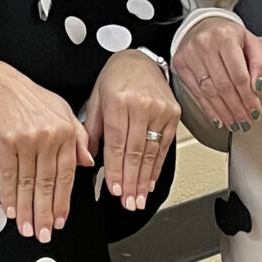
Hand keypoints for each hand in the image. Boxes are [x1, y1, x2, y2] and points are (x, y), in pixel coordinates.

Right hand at [0, 58, 93, 243]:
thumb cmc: (27, 96)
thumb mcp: (62, 110)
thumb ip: (78, 137)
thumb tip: (88, 162)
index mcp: (66, 131)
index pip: (67, 175)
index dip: (63, 202)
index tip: (60, 219)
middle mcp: (49, 135)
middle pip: (47, 184)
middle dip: (45, 213)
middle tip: (45, 233)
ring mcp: (27, 139)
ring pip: (28, 183)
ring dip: (27, 210)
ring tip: (27, 227)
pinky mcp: (5, 141)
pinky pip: (8, 175)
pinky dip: (8, 195)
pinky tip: (11, 209)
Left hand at [81, 50, 177, 212]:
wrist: (140, 59)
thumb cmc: (115, 78)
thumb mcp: (96, 98)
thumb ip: (91, 130)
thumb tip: (88, 159)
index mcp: (119, 101)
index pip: (117, 143)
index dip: (117, 170)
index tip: (115, 189)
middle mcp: (141, 106)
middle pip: (136, 152)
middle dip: (132, 182)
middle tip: (129, 203)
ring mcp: (160, 111)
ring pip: (152, 152)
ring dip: (145, 180)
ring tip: (139, 199)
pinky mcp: (173, 115)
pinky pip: (165, 147)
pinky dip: (157, 167)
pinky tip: (150, 182)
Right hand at [172, 13, 261, 135]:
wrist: (202, 25)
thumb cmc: (228, 35)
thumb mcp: (252, 42)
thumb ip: (260, 64)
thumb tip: (257, 87)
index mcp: (226, 37)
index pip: (239, 75)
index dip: (248, 97)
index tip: (255, 111)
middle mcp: (205, 45)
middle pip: (224, 86)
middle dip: (237, 109)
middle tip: (246, 122)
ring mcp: (190, 55)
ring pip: (209, 92)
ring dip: (224, 113)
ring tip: (235, 124)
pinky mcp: (181, 65)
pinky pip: (196, 93)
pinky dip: (209, 109)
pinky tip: (219, 119)